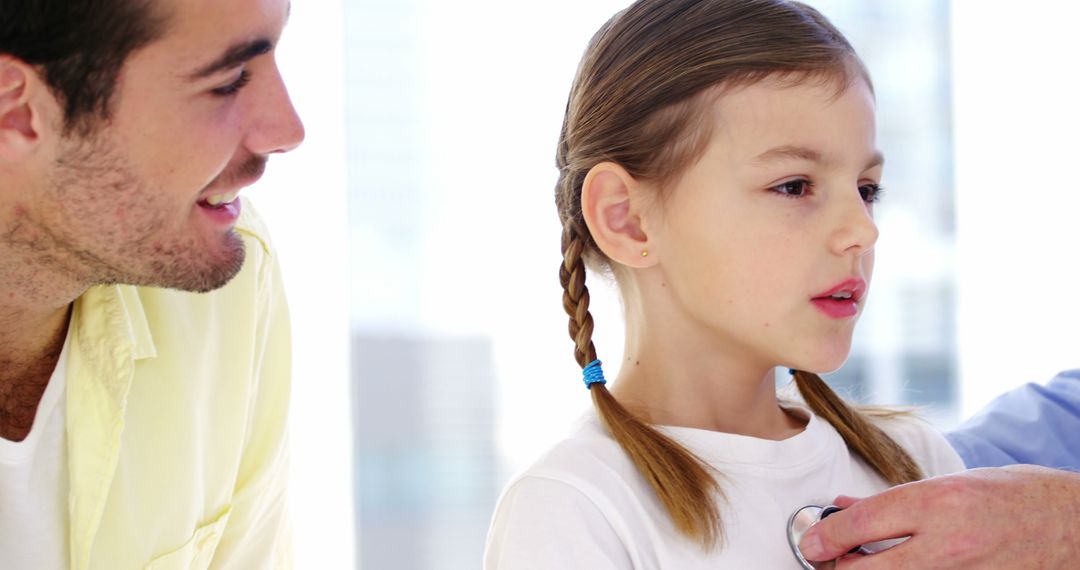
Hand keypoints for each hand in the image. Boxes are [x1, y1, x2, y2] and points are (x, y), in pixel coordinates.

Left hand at [798, 465, 1079, 568]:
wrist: (1073, 526)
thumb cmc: (1011, 497)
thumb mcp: (948, 485)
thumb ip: (891, 502)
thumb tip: (840, 508)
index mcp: (937, 503)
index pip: (858, 525)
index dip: (823, 536)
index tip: (810, 541)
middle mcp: (947, 544)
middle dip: (835, 567)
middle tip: (827, 560)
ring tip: (861, 564)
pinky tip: (899, 569)